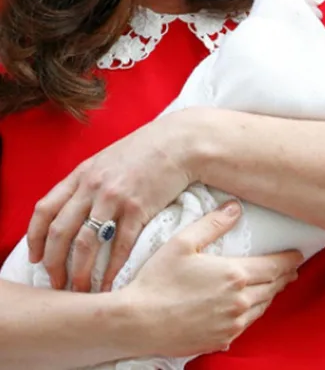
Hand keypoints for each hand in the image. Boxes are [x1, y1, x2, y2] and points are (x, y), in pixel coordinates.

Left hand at [26, 110, 198, 291]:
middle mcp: (93, 186)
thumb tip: (74, 209)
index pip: (45, 210)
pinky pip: (119, 245)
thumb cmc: (147, 150)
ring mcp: (115, 198)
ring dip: (79, 272)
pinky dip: (112, 268)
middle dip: (54, 264)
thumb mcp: (108, 160)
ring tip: (80, 289)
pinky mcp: (139, 208)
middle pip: (60, 232)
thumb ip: (89, 181)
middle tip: (56, 283)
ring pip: (86, 244)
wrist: (182, 142)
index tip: (36, 259)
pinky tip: (109, 282)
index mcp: (82, 174)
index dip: (35, 238)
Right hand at [125, 201, 303, 357]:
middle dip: (284, 277)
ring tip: (273, 286)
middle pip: (273, 287)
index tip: (297, 255)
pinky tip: (247, 307)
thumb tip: (235, 207)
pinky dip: (252, 313)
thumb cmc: (156, 281)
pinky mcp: (220, 339)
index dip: (289, 260)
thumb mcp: (183, 242)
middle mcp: (239, 301)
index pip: (275, 266)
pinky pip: (245, 325)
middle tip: (290, 269)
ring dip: (270, 295)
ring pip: (262, 307)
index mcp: (235, 275)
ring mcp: (231, 324)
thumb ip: (213, 224)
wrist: (135, 323)